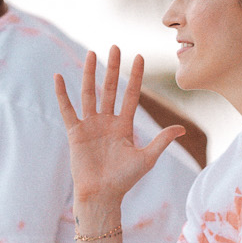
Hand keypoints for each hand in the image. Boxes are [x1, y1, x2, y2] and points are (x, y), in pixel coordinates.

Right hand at [55, 48, 183, 219]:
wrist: (102, 196)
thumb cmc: (124, 181)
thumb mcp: (146, 158)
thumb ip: (161, 141)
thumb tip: (182, 129)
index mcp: (124, 126)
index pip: (131, 95)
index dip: (135, 77)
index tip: (139, 56)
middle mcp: (107, 122)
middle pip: (110, 89)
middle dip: (113, 68)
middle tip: (115, 46)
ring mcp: (90, 126)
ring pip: (90, 93)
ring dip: (89, 73)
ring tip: (91, 53)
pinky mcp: (75, 133)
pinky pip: (67, 110)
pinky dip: (62, 94)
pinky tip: (58, 77)